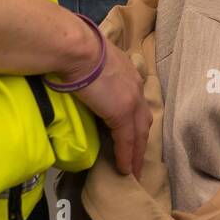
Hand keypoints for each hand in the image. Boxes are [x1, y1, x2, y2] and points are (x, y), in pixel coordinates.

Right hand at [61, 34, 151, 179]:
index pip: (136, 103)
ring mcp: (131, 101)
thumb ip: (94, 73)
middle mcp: (135, 87)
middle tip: (138, 159)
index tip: (133, 134)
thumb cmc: (77, 50)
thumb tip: (81, 78)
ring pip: (139, 134)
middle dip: (141, 142)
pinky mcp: (122, 113)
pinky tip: (125, 169)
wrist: (77, 49)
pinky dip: (127, 156)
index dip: (135, 121)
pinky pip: (127, 141)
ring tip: (133, 171)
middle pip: (143, 121)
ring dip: (136, 154)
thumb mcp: (92, 61)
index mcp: (129, 74)